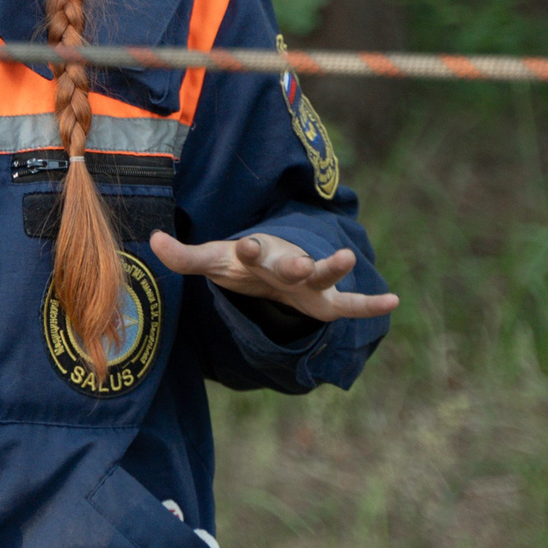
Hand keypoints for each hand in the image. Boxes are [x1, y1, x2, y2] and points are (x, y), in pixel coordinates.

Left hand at [147, 230, 399, 323]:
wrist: (271, 265)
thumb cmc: (240, 263)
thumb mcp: (212, 260)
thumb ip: (184, 256)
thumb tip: (153, 241)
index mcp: (256, 256)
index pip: (251, 252)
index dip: (250, 251)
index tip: (249, 246)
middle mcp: (285, 265)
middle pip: (292, 265)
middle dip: (298, 263)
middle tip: (305, 262)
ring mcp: (308, 282)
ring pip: (324, 277)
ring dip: (335, 270)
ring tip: (351, 260)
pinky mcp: (324, 301)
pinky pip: (350, 306)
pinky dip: (371, 304)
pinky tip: (395, 301)